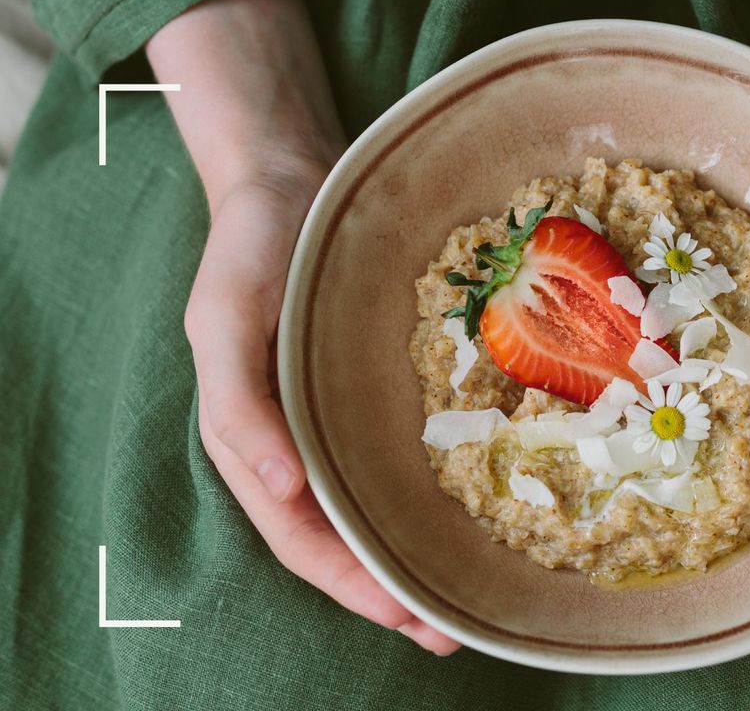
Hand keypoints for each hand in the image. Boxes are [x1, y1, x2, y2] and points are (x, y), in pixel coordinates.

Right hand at [149, 0, 458, 652]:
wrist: (290, 179)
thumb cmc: (248, 248)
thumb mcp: (224, 318)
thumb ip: (238, 406)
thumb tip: (280, 491)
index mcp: (254, 441)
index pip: (299, 538)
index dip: (350, 584)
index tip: (409, 616)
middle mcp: (297, 442)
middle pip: (341, 540)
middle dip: (389, 592)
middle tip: (452, 629)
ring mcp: (334, 419)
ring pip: (371, 509)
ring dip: (411, 558)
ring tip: (465, 597)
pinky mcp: (367, 391)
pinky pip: (394, 457)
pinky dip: (423, 496)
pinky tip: (466, 513)